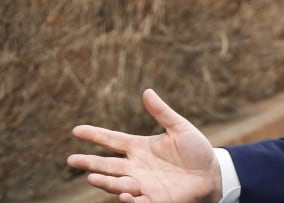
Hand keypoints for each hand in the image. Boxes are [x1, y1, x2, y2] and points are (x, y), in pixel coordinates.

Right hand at [67, 89, 221, 202]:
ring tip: (92, 177)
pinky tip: (125, 194)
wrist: (212, 173)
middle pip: (107, 165)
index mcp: (140, 147)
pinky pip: (138, 202)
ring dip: (105, 182)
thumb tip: (147, 91)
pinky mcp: (154, 199)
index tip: (76, 130)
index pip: (112, 140)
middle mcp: (136, 167)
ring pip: (117, 183)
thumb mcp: (180, 128)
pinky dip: (130, 200)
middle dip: (89, 162)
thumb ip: (162, 112)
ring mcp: (143, 184)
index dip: (95, 135)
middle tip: (71, 159)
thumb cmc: (196, 151)